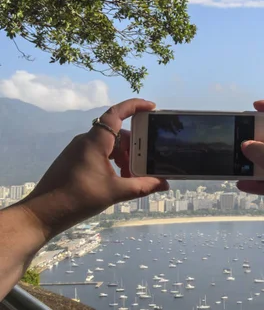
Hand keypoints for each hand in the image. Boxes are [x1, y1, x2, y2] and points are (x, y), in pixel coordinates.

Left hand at [17, 98, 168, 239]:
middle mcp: (86, 141)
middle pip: (117, 133)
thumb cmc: (78, 198)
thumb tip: (164, 184)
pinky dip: (114, 161)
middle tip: (149, 158)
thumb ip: (142, 186)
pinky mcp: (75, 160)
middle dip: (135, 145)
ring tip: (135, 175)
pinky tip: (120, 179)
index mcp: (95, 142)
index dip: (135, 106)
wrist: (43, 213)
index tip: (151, 107)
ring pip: (109, 145)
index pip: (116, 114)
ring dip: (125, 156)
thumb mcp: (115, 192)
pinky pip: (100, 153)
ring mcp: (79, 150)